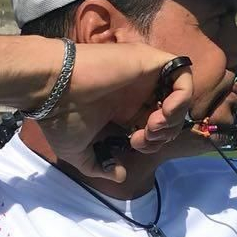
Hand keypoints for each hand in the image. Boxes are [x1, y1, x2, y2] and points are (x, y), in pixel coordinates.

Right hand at [35, 41, 194, 181]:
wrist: (53, 87)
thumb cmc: (61, 117)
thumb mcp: (77, 151)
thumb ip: (99, 165)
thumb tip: (119, 176)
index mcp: (124, 108)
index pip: (156, 125)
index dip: (153, 141)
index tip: (133, 144)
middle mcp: (138, 91)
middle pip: (173, 113)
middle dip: (164, 133)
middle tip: (143, 136)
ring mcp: (145, 75)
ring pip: (181, 96)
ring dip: (173, 118)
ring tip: (152, 125)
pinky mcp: (150, 60)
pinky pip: (184, 76)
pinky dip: (181, 98)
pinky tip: (162, 112)